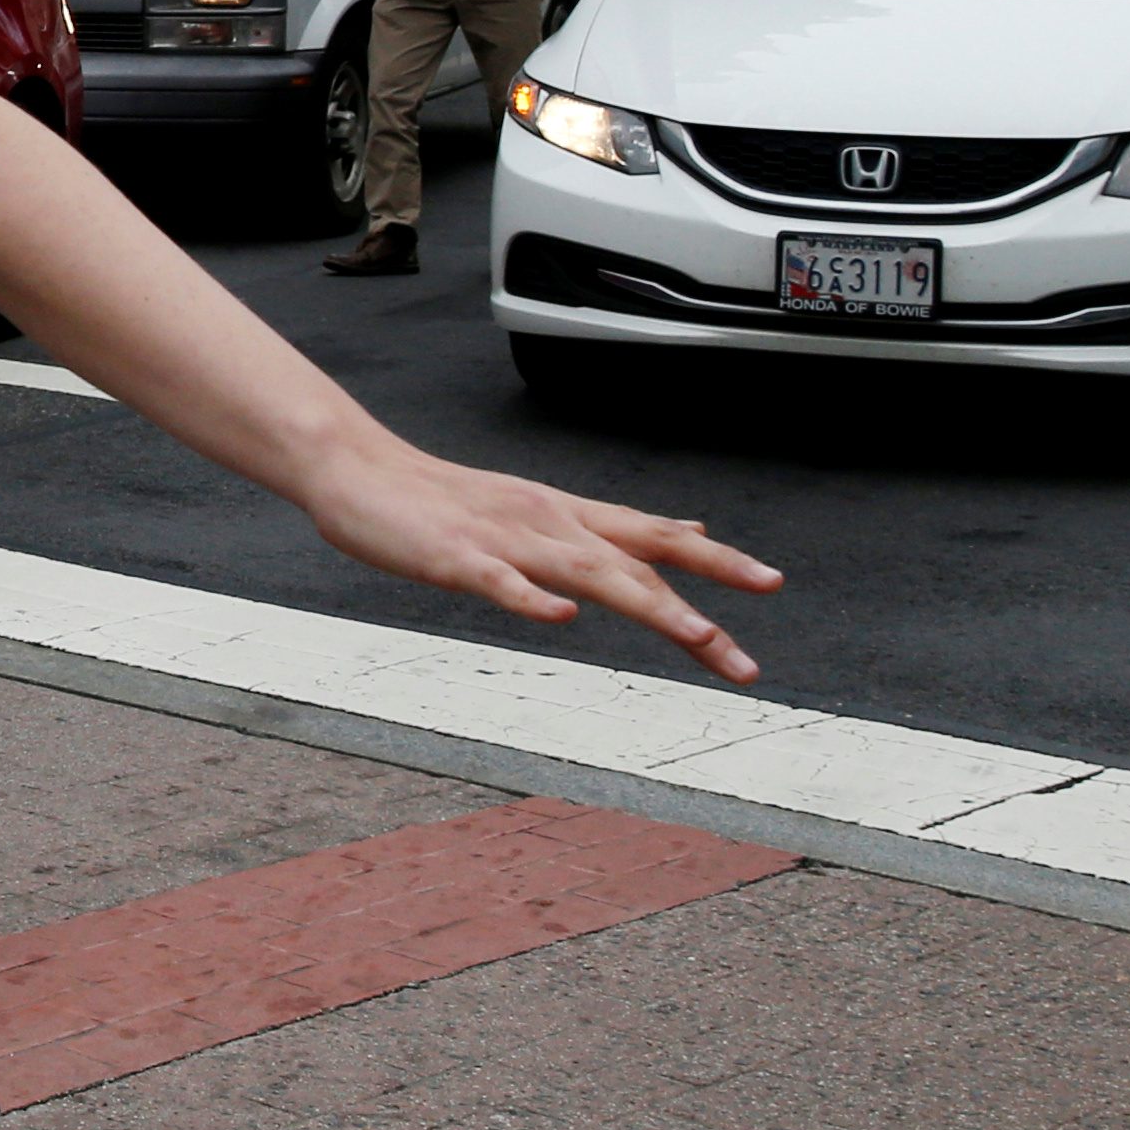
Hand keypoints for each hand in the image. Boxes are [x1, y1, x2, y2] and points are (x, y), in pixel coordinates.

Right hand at [297, 432, 777, 682]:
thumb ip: (613, 527)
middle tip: (745, 660)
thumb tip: (688, 528)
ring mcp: (503, 539)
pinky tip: (561, 618)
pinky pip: (499, 581)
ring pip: (587, 573)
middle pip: (638, 564)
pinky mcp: (454, 557)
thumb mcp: (541, 508)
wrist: (358, 469)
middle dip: (697, 611)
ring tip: (694, 636)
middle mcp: (549, 522)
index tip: (771, 584)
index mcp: (569, 516)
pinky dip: (532, 599)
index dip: (716, 559)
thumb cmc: (445, 500)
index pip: (657, 536)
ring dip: (646, 606)